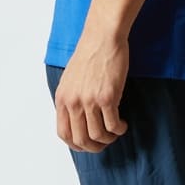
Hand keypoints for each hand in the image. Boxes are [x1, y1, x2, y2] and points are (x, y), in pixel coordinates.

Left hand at [54, 30, 129, 152]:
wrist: (103, 37)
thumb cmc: (90, 54)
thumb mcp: (71, 79)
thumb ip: (71, 99)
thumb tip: (77, 120)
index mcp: (62, 98)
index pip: (63, 133)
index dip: (76, 144)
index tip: (87, 144)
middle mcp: (74, 102)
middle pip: (81, 140)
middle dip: (94, 147)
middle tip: (105, 142)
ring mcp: (90, 101)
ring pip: (98, 136)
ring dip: (109, 139)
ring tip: (116, 131)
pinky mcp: (107, 97)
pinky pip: (113, 125)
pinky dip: (119, 129)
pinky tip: (122, 124)